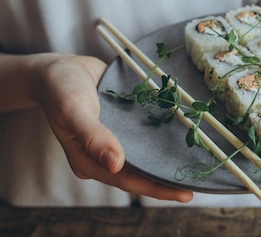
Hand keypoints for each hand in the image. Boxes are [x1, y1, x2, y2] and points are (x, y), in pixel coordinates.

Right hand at [30, 53, 192, 202]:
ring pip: (146, 155)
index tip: (185, 193)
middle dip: (168, 178)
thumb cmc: (60, 88)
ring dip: (168, 158)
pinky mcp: (124, 124)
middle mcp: (104, 155)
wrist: (59, 68)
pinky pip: (146, 135)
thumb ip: (94, 136)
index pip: (129, 181)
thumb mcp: (73, 109)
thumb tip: (116, 164)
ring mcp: (115, 140)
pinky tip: (185, 135)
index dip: (157, 188)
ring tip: (200, 163)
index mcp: (89, 161)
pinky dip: (163, 137)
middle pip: (141, 172)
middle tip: (201, 181)